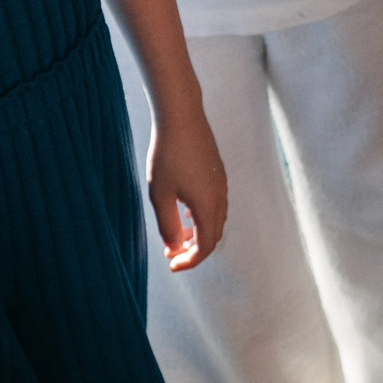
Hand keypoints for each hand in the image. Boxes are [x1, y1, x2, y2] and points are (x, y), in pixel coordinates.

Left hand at [149, 101, 227, 271]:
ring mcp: (221, 183)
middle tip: (171, 253)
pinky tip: (183, 209)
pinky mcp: (218, 172)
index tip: (172, 265)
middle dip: (193, 249)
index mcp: (207, 205)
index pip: (206, 245)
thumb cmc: (167, 155)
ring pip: (215, 219)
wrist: (182, 117)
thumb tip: (175, 246)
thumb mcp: (160, 195)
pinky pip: (215, 203)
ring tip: (174, 233)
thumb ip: (168, 226)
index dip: (190, 261)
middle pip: (214, 234)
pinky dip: (201, 216)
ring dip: (197, 232)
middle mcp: (220, 196)